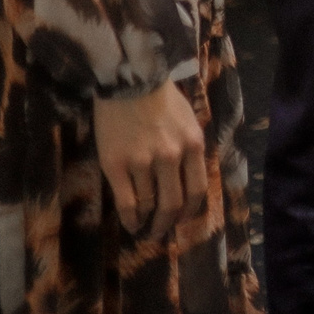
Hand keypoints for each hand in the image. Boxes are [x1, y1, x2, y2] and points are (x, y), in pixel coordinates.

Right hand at [93, 80, 207, 244]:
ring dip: (149, 223)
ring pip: (149, 205)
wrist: (129, 81)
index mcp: (193, 145)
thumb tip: (190, 183)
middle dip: (168, 224)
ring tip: (145, 228)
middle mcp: (171, 156)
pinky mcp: (116, 166)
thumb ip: (191, 151)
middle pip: (174, 204)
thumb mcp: (189, 122)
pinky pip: (127, 203)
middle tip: (162, 232)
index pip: (197, 190)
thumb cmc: (161, 100)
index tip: (182, 220)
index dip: (190, 212)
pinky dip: (131, 219)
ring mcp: (143, 162)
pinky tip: (131, 224)